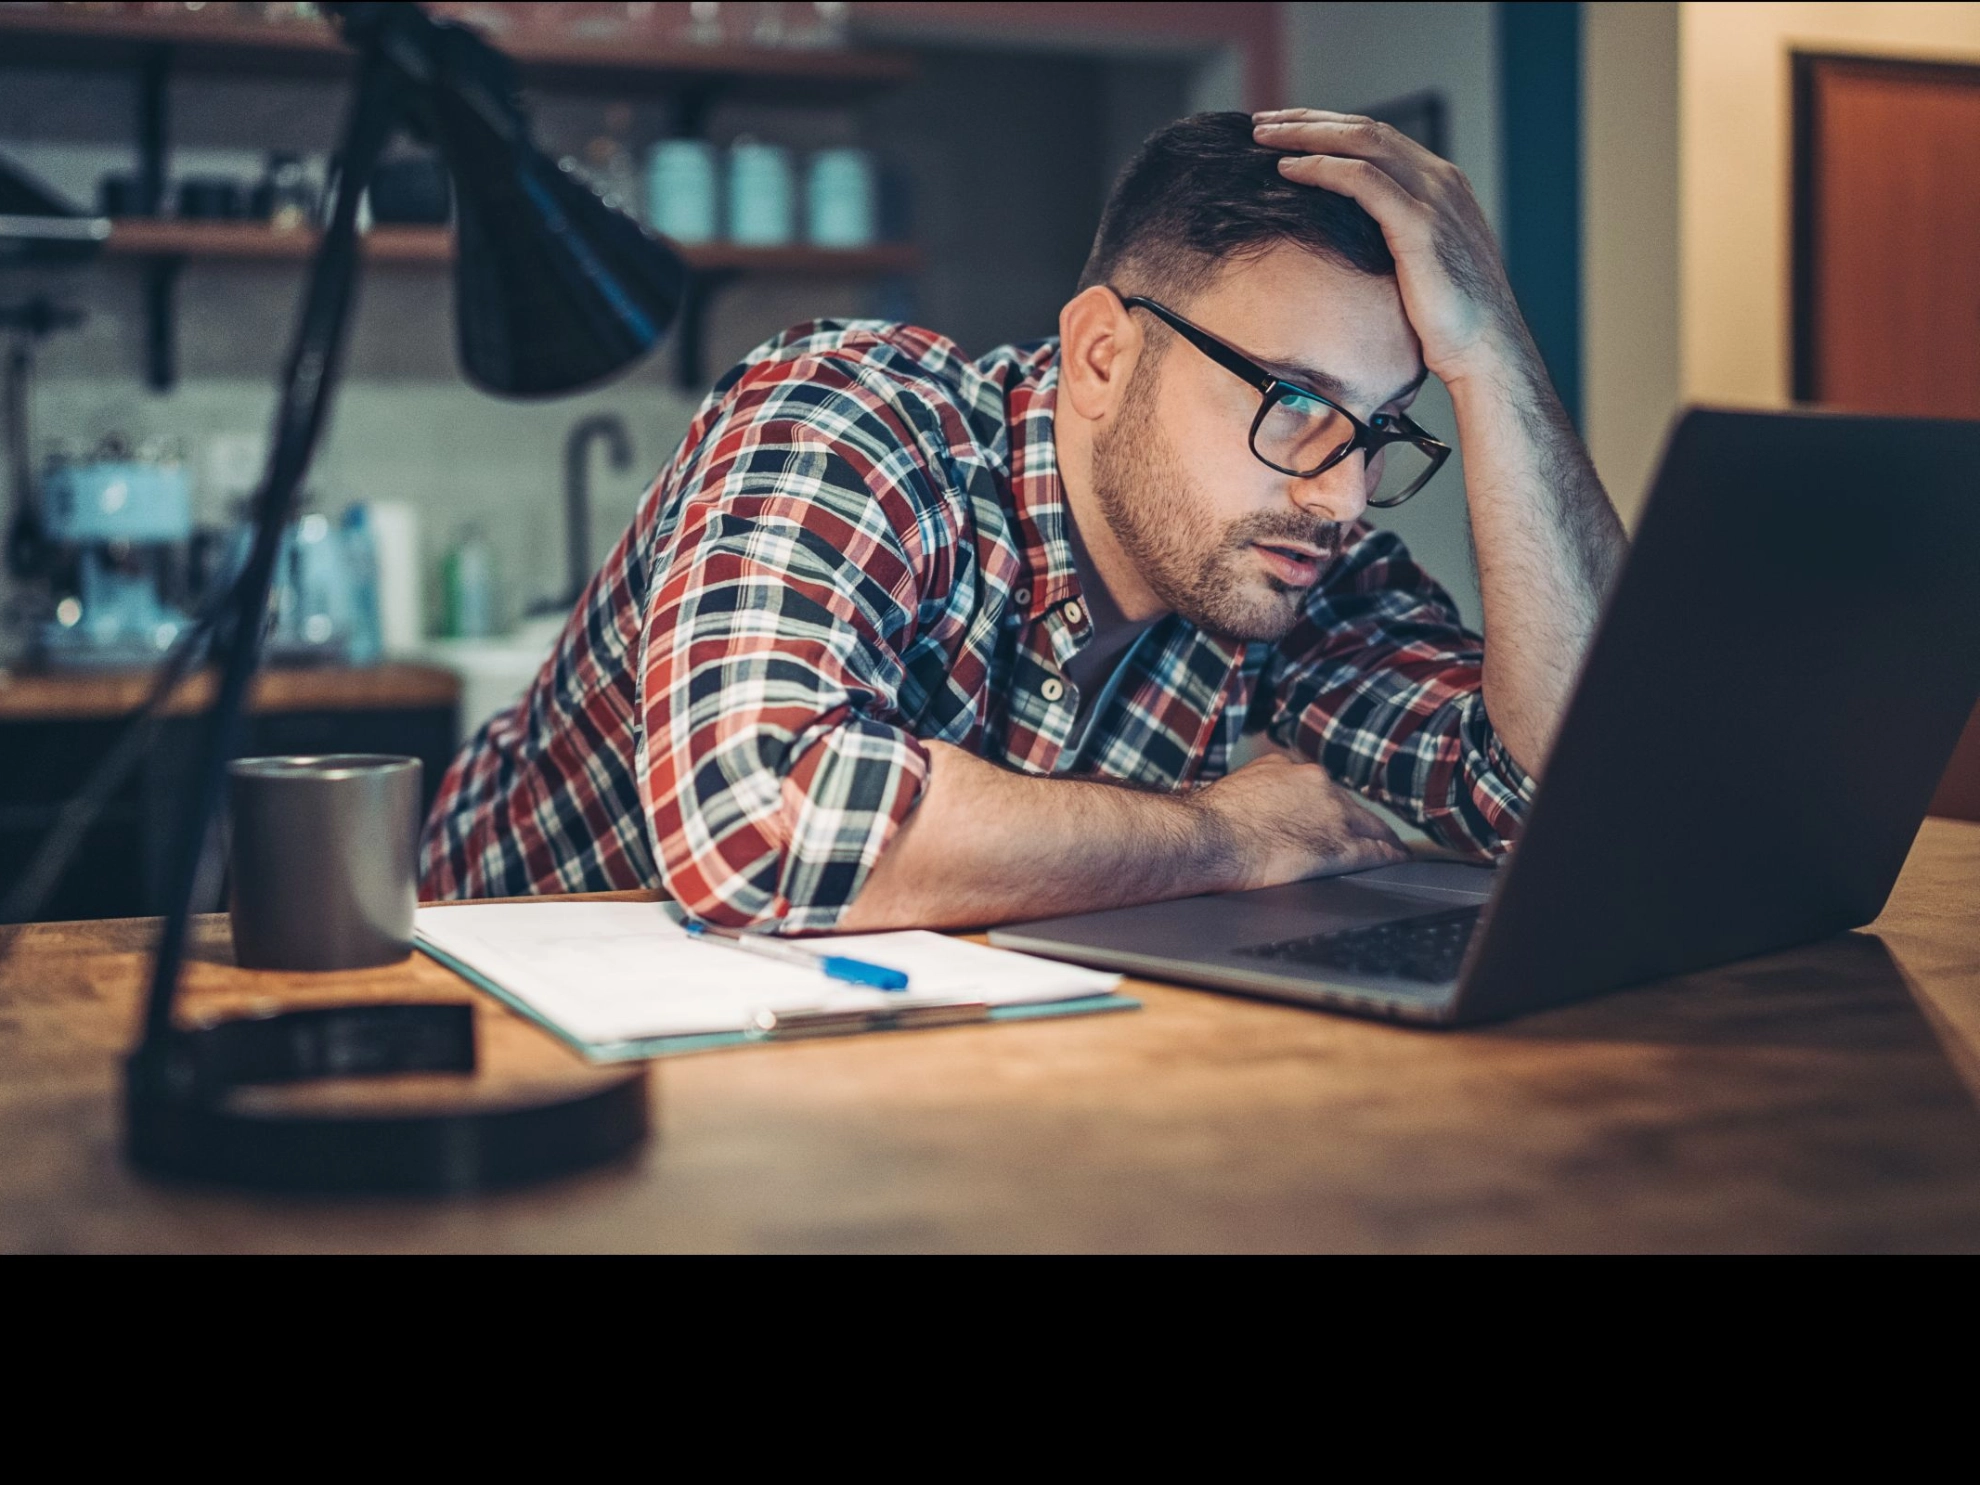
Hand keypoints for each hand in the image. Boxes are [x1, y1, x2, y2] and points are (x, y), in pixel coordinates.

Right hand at [1189, 752, 1406, 890]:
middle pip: (1352, 806)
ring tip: (1393, 853)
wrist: (1205, 838)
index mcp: (1287, 769)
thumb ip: (1259, 795)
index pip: (1322, 789)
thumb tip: (1258, 812)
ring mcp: (1332, 815)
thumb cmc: (1208, 823)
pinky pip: (1377, 852)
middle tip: (1373, 838)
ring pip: (1371, 827)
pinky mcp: (1340, 847)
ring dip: (1382, 840)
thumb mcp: (1235, 792)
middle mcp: (1316, 784)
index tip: (1337, 820)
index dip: (1332, 808)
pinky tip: (1398, 863)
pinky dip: (1390, 857)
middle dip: (1360, 824)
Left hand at [1251, 108, 1525, 385]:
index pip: (1377, 138)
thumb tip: (1352, 242)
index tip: (1285, 130)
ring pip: (1361, 142)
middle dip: (1308, 121)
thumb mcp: (1422, 266)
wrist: (1487, 349)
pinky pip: (1362, 180)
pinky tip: (1288, 170)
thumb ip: (1395, 239)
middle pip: (1365, 129)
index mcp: (1441, 185)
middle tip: (1262, 122)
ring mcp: (1433, 197)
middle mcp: (1440, 180)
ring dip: (1306, 135)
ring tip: (1262, 136)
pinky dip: (1322, 168)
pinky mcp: (1420, 225)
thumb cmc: (1450, 320)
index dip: (1328, 128)